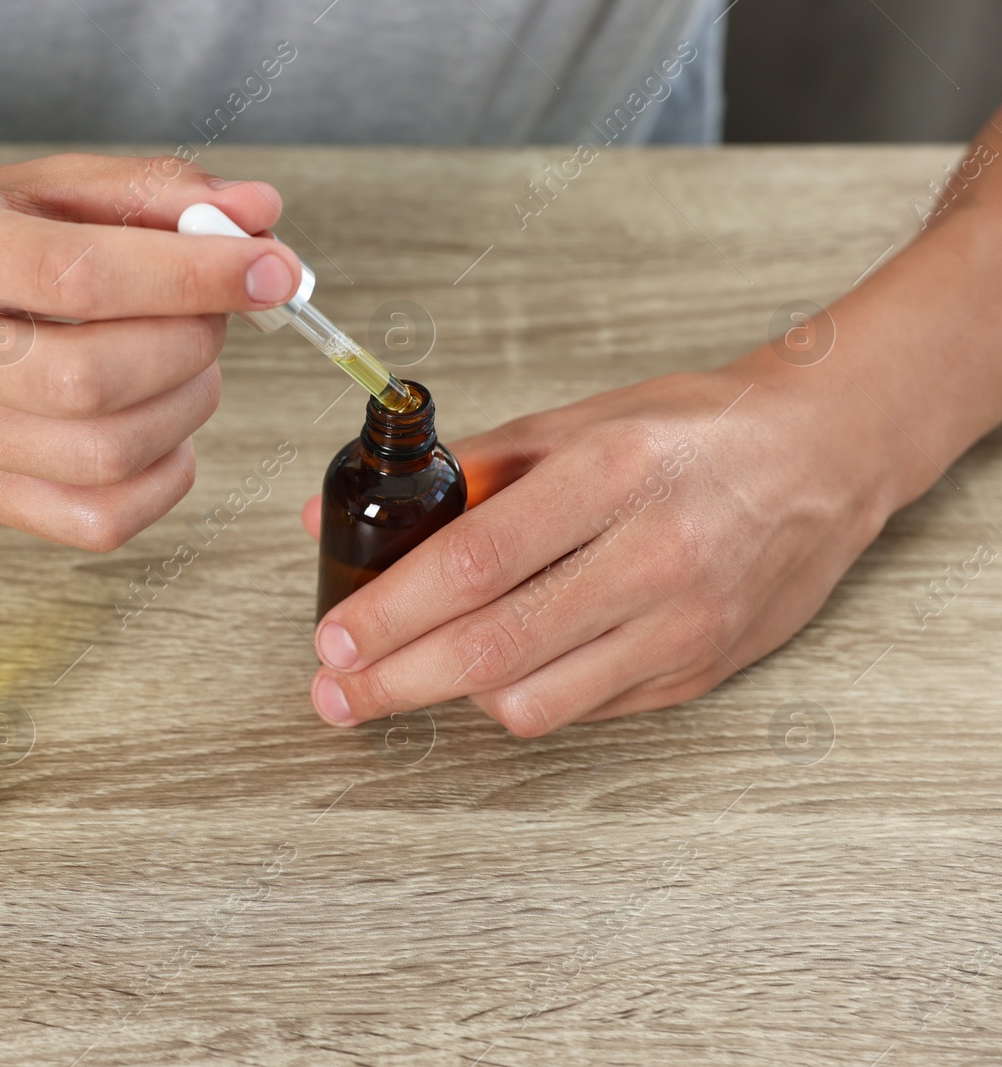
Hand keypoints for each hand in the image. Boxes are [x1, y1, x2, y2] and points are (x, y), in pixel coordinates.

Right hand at [0, 153, 300, 549]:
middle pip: (94, 378)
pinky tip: (162, 427)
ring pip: (106, 453)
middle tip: (210, 315)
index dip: (193, 278)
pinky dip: (163, 476)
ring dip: (186, 406)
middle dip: (191, 344)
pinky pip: (99, 521)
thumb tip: (259, 218)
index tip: (269, 270)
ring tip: (185, 363)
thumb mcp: (52, 184)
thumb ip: (158, 193)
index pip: (81, 277)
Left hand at [300, 356, 905, 735]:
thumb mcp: (573, 425)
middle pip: (493, 649)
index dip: (391, 611)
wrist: (824, 455)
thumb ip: (460, 473)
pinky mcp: (699, 672)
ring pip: (534, 701)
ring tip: (419, 672)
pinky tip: (503, 668)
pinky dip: (525, 696)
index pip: (474, 562)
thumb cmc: (690, 432)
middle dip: (393, 682)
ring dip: (456, 697)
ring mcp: (683, 625)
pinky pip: (582, 711)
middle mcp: (654, 556)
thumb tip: (338, 511)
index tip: (334, 637)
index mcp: (611, 474)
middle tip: (334, 692)